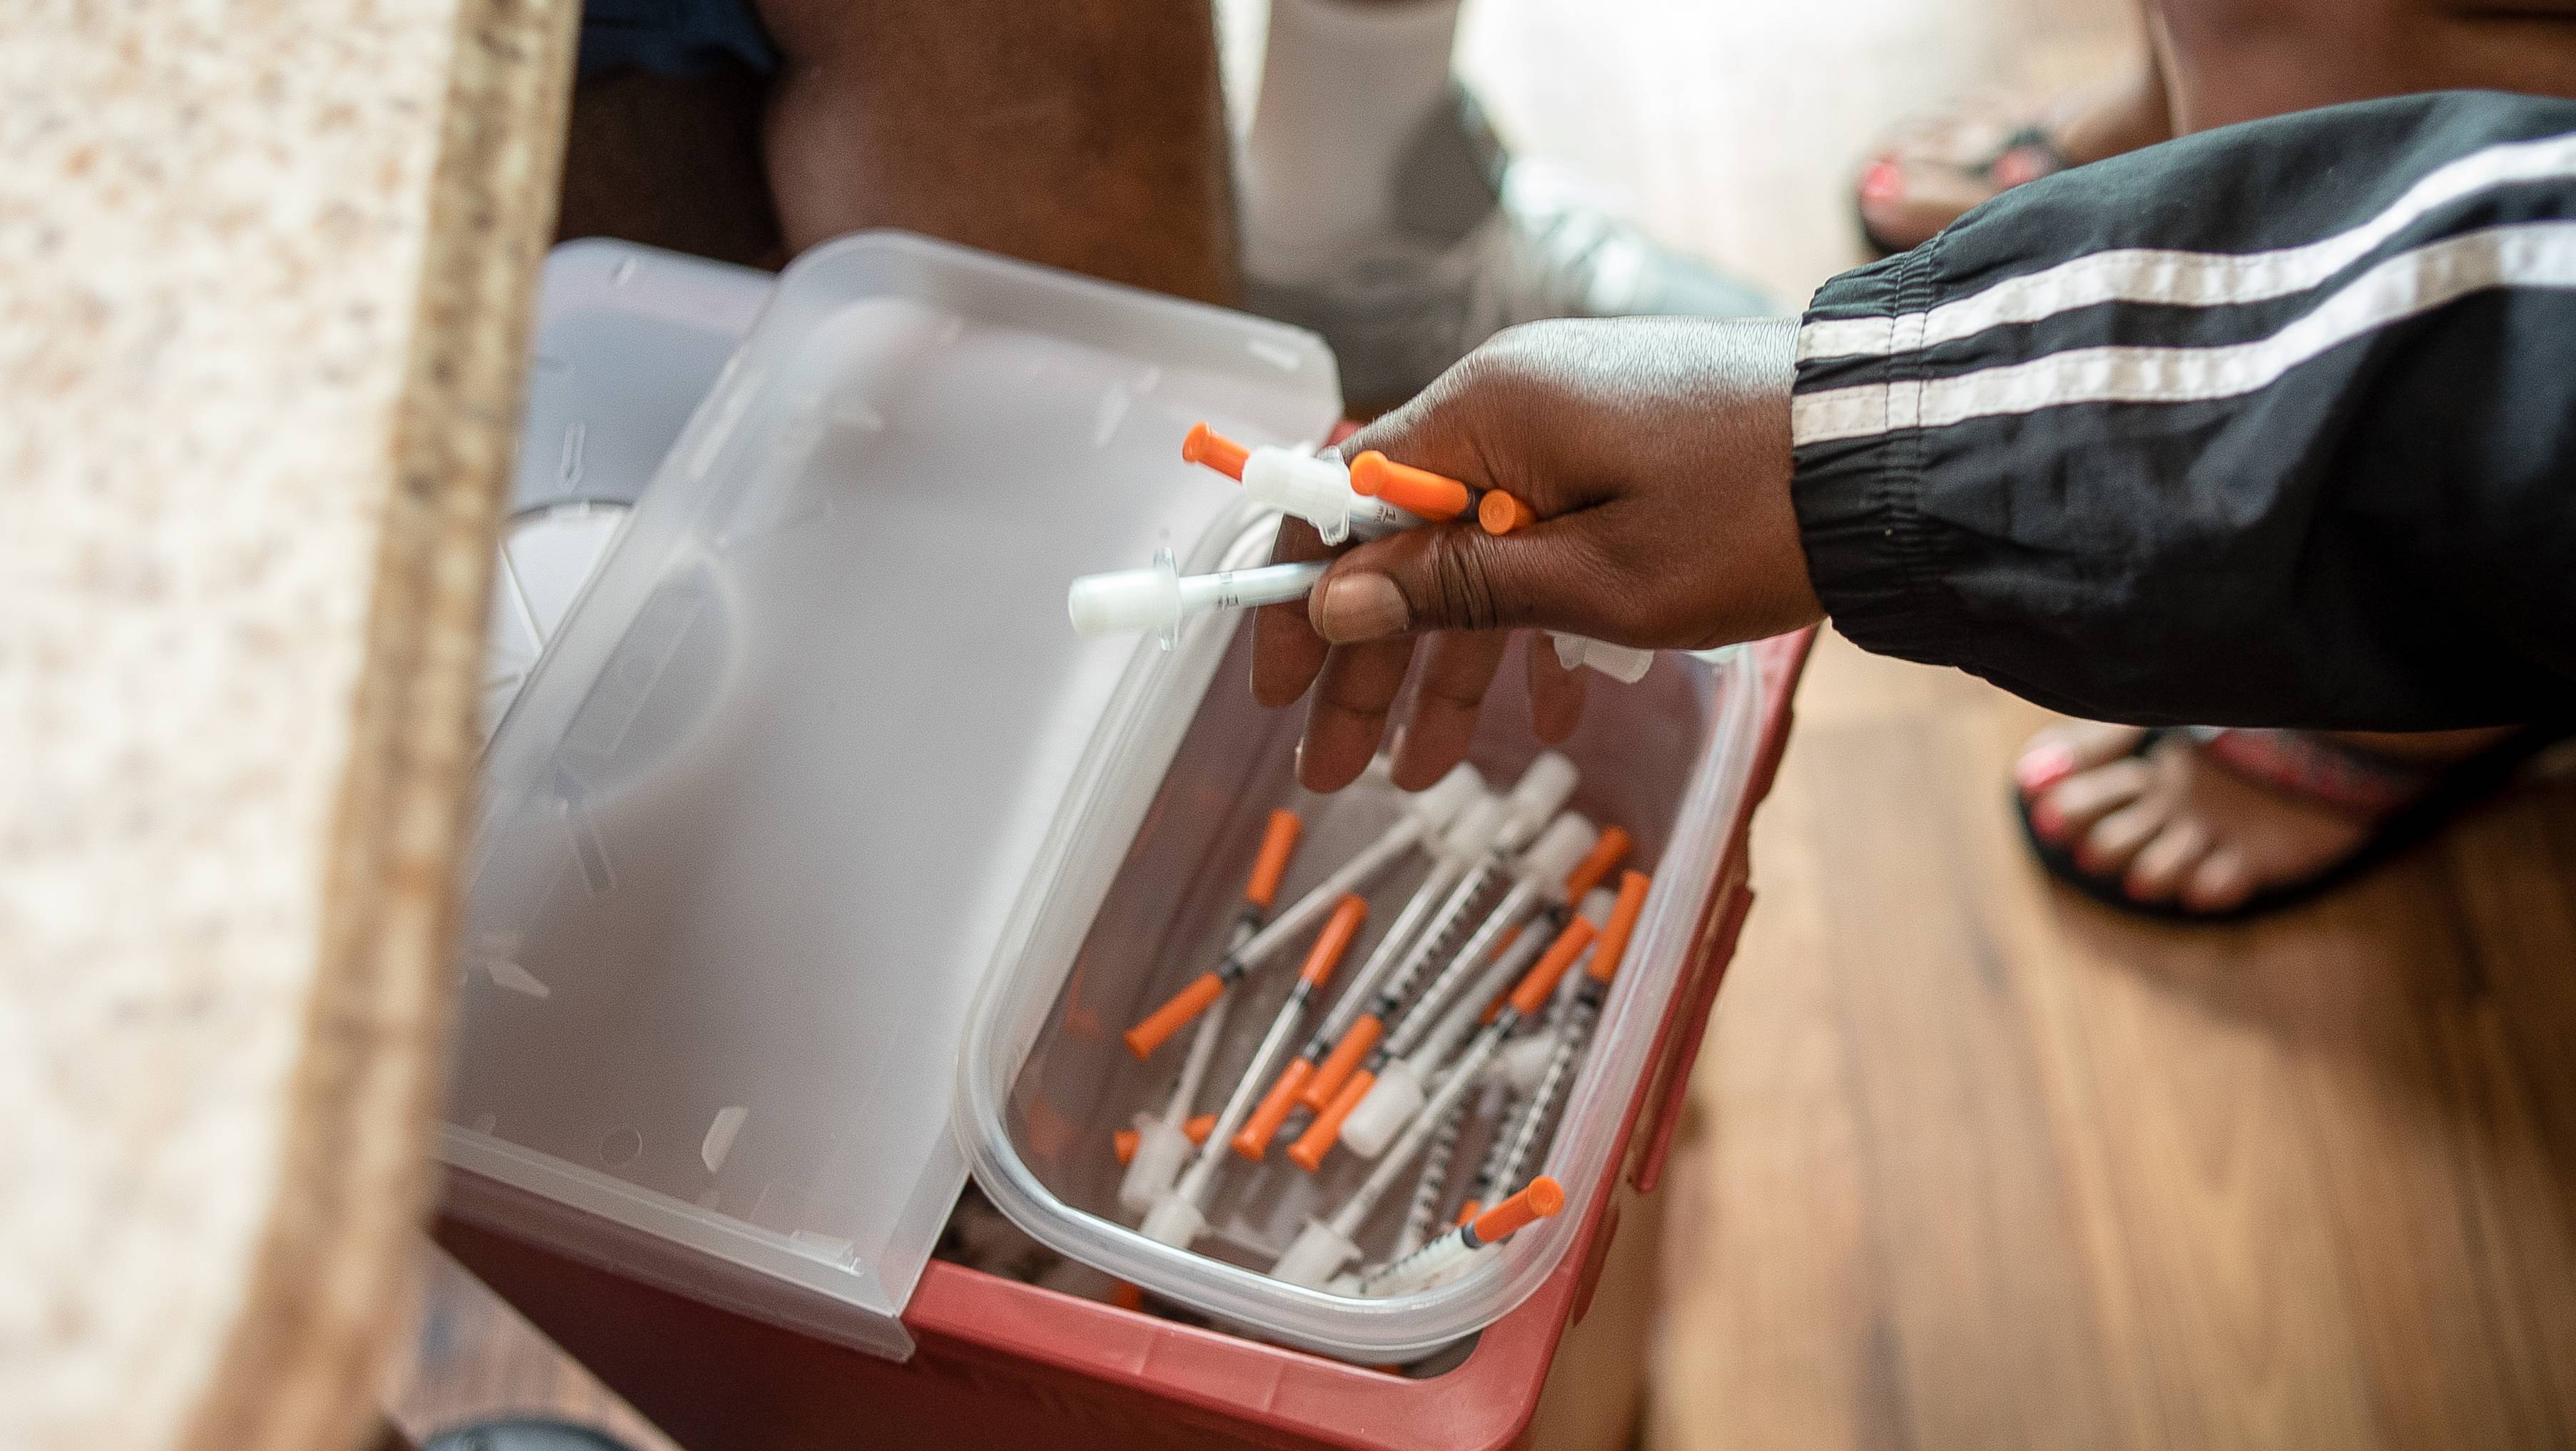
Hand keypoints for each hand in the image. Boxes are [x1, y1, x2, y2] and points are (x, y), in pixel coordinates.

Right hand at [1253, 315, 1821, 792]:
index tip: (1275, 686)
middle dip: (1370, 661)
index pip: (1345, 497)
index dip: (1300, 595)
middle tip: (1333, 770)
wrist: (1899, 457)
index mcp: (1488, 414)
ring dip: (1449, 664)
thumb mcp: (1593, 579)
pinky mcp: (1629, 461)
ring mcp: (1576, 433)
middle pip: (1406, 541)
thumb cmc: (1747, 517)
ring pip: (1479, 557)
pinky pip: (1550, 547)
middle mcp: (1516, 408)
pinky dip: (1536, 630)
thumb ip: (1457, 589)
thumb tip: (1337, 602)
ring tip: (1422, 775)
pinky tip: (1542, 716)